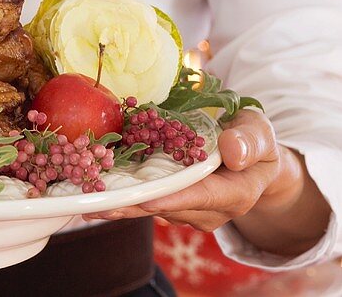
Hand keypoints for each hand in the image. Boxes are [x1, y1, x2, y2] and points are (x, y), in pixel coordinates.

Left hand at [85, 110, 302, 233]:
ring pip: (150, 208)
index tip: (145, 199)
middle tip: (96, 202)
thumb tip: (232, 151)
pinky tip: (90, 193)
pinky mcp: (172, 204)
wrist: (249, 157)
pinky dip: (120, 197)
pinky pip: (144, 201)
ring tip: (83, 197)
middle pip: (167, 207)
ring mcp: (189, 211)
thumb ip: (250, 140)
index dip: (173, 198)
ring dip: (119, 203)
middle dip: (132, 204)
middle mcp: (210, 210)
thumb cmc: (252, 139)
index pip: (202, 197)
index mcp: (235, 194)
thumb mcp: (259, 132)